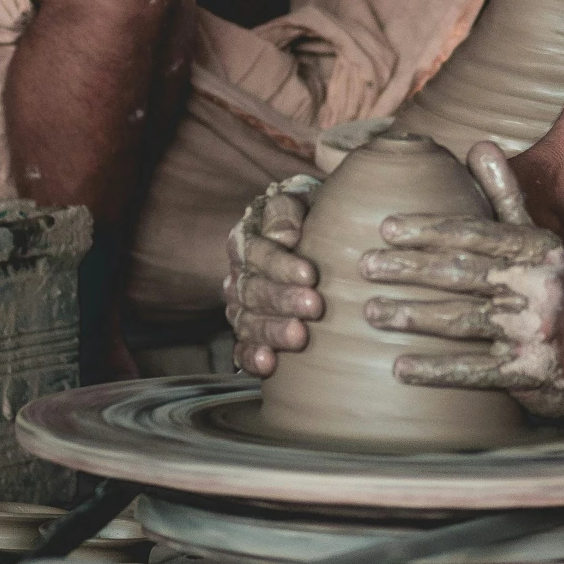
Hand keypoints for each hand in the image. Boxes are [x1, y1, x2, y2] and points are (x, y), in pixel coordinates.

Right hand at [223, 176, 323, 375]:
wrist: (324, 237)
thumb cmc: (315, 216)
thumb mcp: (304, 199)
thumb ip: (289, 209)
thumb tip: (285, 235)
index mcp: (247, 240)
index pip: (257, 253)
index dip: (281, 265)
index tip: (311, 274)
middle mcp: (239, 275)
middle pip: (253, 290)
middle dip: (283, 300)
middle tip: (314, 307)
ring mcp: (242, 308)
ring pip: (247, 322)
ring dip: (272, 331)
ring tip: (299, 337)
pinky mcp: (250, 335)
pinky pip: (242, 348)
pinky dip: (251, 357)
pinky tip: (269, 364)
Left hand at [359, 143, 563, 419]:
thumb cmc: (552, 291)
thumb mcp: (538, 241)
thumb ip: (505, 197)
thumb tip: (480, 146)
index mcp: (537, 249)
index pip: (475, 234)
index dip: (428, 230)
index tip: (387, 228)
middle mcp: (537, 286)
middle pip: (461, 273)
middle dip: (409, 270)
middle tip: (365, 266)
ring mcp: (531, 331)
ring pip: (461, 319)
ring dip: (412, 316)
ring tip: (372, 311)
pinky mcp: (524, 373)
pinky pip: (472, 370)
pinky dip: (434, 369)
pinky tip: (399, 367)